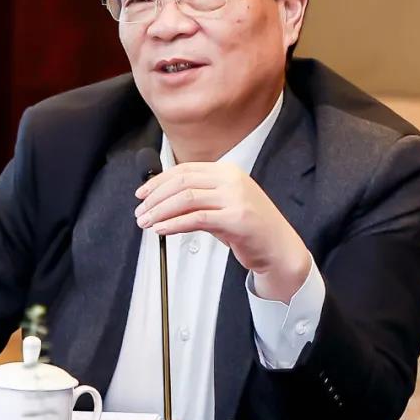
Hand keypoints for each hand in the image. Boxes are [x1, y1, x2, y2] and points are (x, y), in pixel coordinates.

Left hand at [134, 162, 310, 302]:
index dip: (158, 181)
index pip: (184, 169)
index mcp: (227, 171)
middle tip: (140, 211)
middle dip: (155, 197)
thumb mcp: (222, 204)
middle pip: (181, 182)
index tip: (142, 193)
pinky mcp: (236, 219)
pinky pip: (196, 218)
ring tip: (147, 222)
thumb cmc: (249, 228)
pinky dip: (173, 224)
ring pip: (185, 198)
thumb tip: (160, 199)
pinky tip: (162, 230)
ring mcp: (236, 198)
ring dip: (160, 211)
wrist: (279, 249)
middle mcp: (232, 180)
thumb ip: (198, 198)